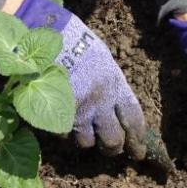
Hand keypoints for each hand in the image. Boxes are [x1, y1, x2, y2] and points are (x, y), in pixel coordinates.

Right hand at [12, 0, 146, 158]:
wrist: (48, 36)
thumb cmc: (78, 44)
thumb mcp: (104, 62)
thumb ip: (112, 86)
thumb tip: (118, 110)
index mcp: (116, 85)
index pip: (134, 120)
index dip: (138, 139)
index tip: (138, 151)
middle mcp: (101, 101)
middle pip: (113, 140)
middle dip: (114, 148)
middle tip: (111, 149)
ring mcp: (78, 109)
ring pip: (88, 142)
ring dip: (87, 140)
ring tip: (85, 131)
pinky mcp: (56, 113)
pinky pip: (64, 133)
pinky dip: (65, 130)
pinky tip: (63, 118)